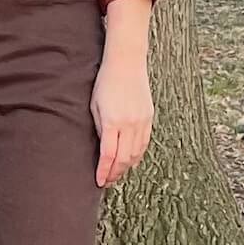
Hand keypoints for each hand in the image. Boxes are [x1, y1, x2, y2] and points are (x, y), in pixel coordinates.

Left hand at [93, 0, 153, 187]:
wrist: (127, 62)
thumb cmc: (105, 82)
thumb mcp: (95, 106)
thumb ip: (99, 129)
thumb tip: (102, 151)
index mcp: (113, 122)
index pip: (108, 155)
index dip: (104, 171)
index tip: (99, 182)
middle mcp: (129, 124)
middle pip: (123, 158)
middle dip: (115, 173)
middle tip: (107, 181)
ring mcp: (141, 121)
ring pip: (136, 153)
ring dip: (126, 167)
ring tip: (117, 174)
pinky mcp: (149, 117)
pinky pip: (144, 143)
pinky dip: (137, 155)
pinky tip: (131, 161)